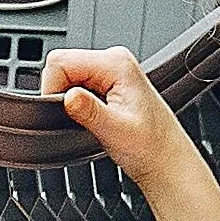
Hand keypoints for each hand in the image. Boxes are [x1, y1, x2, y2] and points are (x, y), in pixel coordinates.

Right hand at [43, 45, 219, 220]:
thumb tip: (67, 96)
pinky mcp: (106, 82)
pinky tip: (93, 118)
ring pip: (66, 77)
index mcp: (116, 63)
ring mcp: (110, 70)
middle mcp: (113, 60)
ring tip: (93, 121)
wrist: (166, 160)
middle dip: (61, 95)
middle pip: (61, 67)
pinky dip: (76, 104)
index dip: (52, 88)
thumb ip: (89, 111)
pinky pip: (75, 86)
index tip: (63, 112)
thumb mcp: (116, 131)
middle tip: (81, 120)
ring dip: (70, 101)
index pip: (60, 62)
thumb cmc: (151, 146)